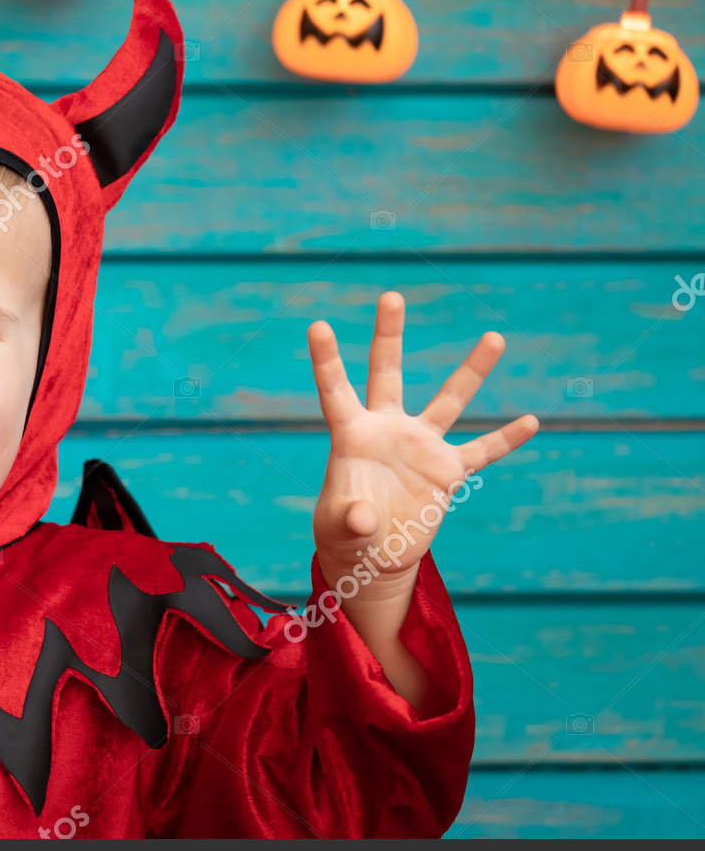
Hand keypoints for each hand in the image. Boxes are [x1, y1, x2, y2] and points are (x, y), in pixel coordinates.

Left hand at [307, 291, 538, 597]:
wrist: (372, 555)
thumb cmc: (345, 535)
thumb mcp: (341, 529)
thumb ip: (349, 519)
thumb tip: (365, 518)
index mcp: (351, 436)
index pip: (336, 391)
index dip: (327, 360)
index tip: (318, 324)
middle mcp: (387, 430)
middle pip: (388, 374)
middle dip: (389, 335)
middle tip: (391, 295)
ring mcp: (420, 447)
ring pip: (449, 401)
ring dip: (472, 371)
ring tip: (495, 336)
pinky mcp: (446, 471)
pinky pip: (482, 452)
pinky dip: (506, 439)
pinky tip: (532, 422)